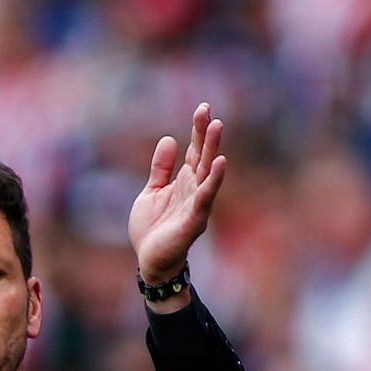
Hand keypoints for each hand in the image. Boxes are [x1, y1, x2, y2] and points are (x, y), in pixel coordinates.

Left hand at [128, 102, 225, 284]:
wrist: (150, 262)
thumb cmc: (153, 229)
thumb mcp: (151, 192)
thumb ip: (160, 168)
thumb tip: (168, 139)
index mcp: (185, 182)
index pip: (195, 151)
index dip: (198, 130)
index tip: (203, 108)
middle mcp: (195, 190)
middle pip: (203, 156)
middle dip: (207, 134)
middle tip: (210, 111)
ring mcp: (196, 204)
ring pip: (208, 173)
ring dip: (213, 150)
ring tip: (217, 127)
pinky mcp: (194, 220)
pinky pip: (205, 197)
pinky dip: (213, 181)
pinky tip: (220, 164)